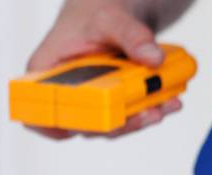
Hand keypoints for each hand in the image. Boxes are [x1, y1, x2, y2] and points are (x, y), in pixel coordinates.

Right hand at [24, 0, 183, 139]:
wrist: (106, 11)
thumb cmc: (93, 14)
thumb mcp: (110, 18)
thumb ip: (132, 36)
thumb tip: (154, 58)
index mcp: (45, 73)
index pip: (42, 112)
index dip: (62, 126)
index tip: (92, 126)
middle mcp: (62, 94)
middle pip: (85, 123)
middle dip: (120, 123)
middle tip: (149, 112)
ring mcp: (87, 102)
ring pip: (109, 124)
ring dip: (140, 118)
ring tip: (167, 103)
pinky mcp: (108, 105)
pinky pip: (125, 115)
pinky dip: (148, 109)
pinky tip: (169, 100)